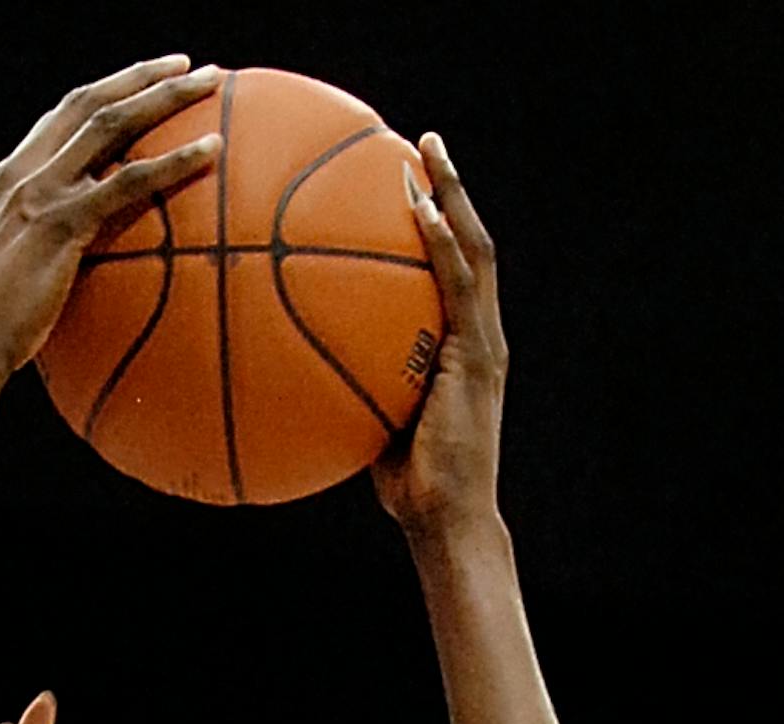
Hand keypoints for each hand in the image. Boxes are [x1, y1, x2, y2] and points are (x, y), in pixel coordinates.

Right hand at [0, 60, 222, 384]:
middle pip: (89, 102)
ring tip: (212, 83)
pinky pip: (129, 181)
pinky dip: (174, 160)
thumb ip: (36, 253)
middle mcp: (21, 174)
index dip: (104, 93)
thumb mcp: (7, 277)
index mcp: (6, 181)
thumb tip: (72, 273)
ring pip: (112, 123)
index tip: (139, 83)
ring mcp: (40, 194)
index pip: (59, 119)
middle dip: (141, 76)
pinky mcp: (61, 224)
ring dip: (167, 96)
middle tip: (187, 65)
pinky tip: (211, 150)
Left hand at [374, 136, 504, 537]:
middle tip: (425, 143)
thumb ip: (355, 389)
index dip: (439, 224)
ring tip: (427, 151)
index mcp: (463, 347)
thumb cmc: (408, 489)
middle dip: (450, 189)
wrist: (445, 521)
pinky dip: (441, 245)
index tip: (411, 183)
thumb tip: (299, 371)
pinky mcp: (479, 357)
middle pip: (470, 243)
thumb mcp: (374, 425)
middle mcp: (481, 336)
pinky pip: (460, 286)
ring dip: (452, 196)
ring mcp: (484, 344)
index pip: (454, 270)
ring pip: (474, 249)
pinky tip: (420, 210)